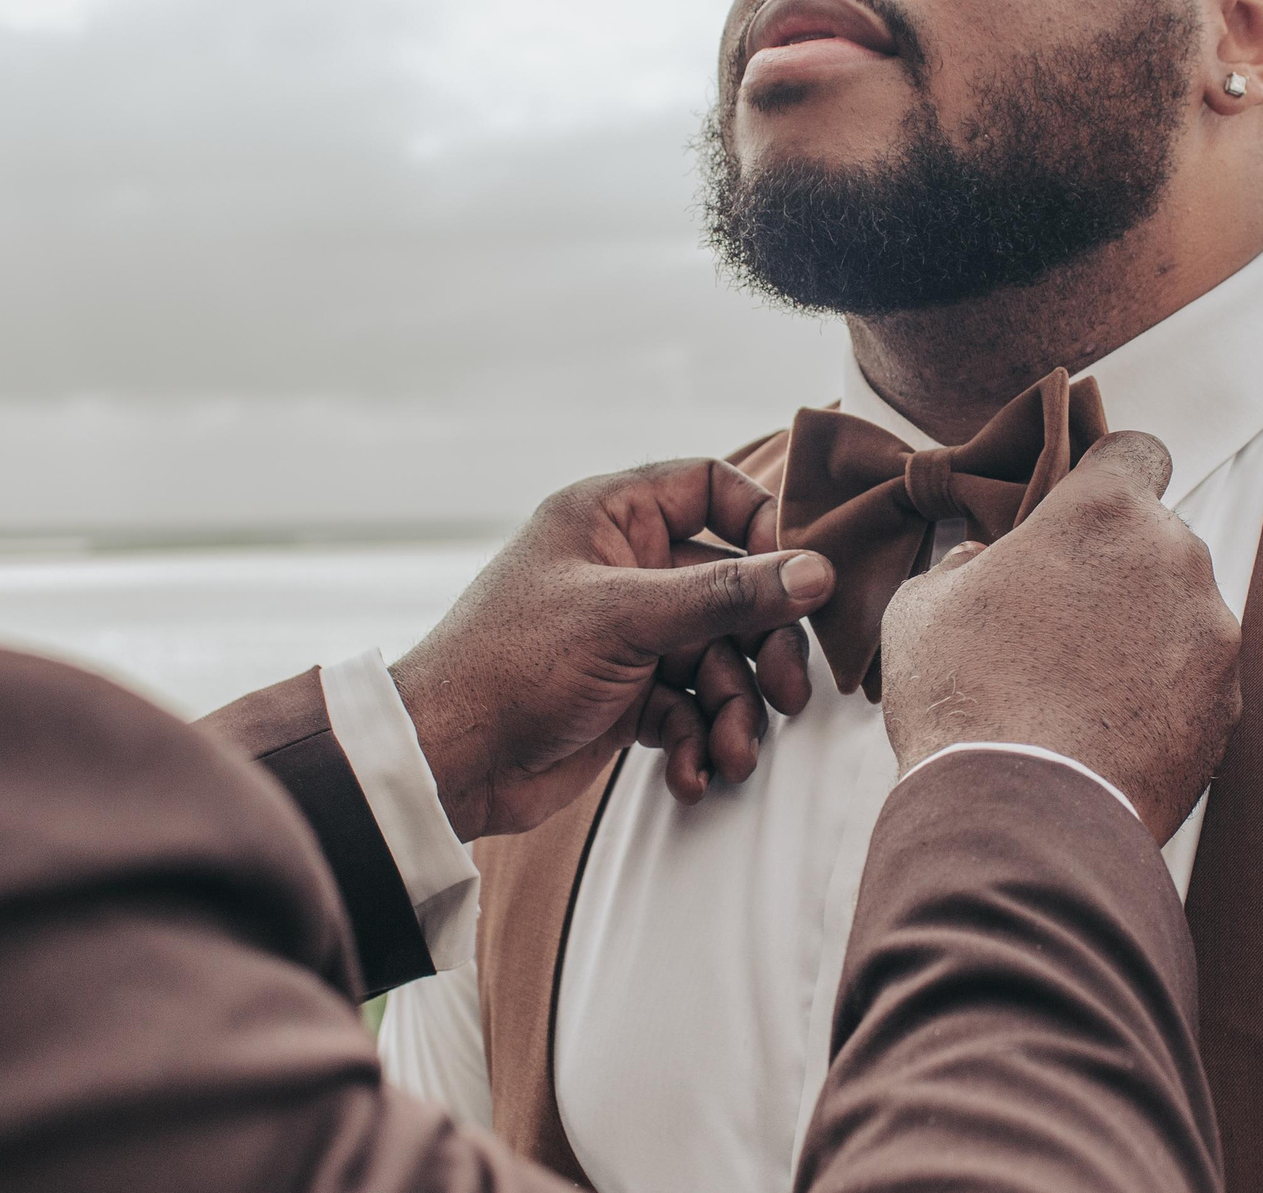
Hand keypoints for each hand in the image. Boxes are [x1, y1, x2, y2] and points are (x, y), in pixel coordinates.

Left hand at [390, 459, 834, 840]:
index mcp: (608, 516)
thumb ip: (726, 595)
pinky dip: (695, 741)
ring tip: (730, 752)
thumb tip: (816, 572)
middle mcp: (621, 567)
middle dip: (760, 646)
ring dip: (732, 710)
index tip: (794, 578)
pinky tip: (690, 774)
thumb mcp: (627, 619)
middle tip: (786, 692)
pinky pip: (687, 706)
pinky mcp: (624, 695)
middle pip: (729, 586)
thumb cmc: (511, 664)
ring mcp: (625, 633)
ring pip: (715, 656)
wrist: (446, 763)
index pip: (709, 487)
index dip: (761, 526)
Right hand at [876, 431, 1240, 841]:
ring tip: (1074, 686)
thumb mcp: (924, 606)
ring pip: (1177, 608)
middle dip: (1112, 564)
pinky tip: (1102, 727)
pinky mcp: (1226, 705)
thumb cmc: (965, 698)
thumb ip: (963, 563)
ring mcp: (1211, 634)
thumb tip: (981, 563)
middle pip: (1155, 537)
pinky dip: (1158, 690)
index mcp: (1103, 514)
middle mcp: (1174, 559)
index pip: (1136, 450)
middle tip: (1053, 614)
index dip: (1105, 473)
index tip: (1077, 507)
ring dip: (1138, 629)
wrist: (1023, 816)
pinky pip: (1192, 676)